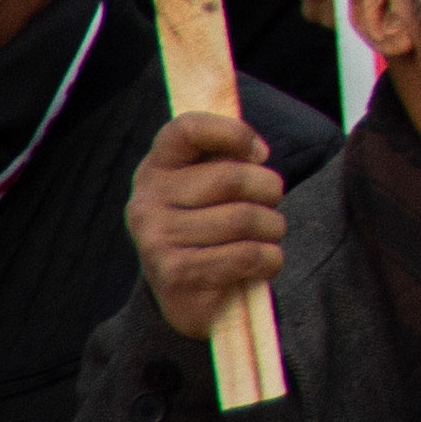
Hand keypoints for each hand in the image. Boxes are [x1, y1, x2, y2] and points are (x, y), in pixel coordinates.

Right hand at [129, 111, 288, 344]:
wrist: (186, 293)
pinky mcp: (175, 274)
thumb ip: (229, 155)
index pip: (187, 128)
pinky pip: (246, 256)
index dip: (233, 132)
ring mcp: (156, 239)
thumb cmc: (210, 223)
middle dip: (270, 191)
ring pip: (245, 219)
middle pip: (232, 177)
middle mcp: (147, 201)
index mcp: (157, 168)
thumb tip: (256, 152)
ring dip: (274, 228)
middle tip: (270, 205)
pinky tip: (264, 262)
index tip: (259, 153)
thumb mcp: (212, 183)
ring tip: (266, 235)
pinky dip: (270, 258)